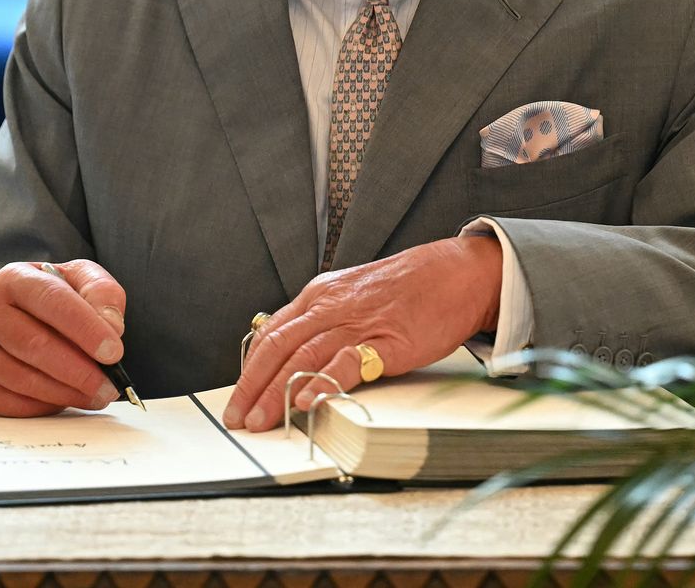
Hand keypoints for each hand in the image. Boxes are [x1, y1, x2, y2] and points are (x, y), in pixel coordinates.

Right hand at [0, 259, 126, 415]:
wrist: (0, 316)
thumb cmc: (46, 300)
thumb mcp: (75, 281)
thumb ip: (101, 293)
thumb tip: (112, 327)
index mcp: (15, 279)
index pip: (52, 300)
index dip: (86, 328)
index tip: (114, 353)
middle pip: (35, 345)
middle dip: (79, 371)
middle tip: (109, 386)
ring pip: (23, 378)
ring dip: (66, 392)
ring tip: (95, 396)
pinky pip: (9, 402)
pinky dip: (42, 406)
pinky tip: (63, 400)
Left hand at [222, 234, 502, 431]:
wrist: (457, 273)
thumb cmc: (409, 288)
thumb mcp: (354, 296)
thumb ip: (325, 322)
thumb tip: (297, 357)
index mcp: (320, 295)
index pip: (270, 334)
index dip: (249, 369)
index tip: (238, 397)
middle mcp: (330, 305)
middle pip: (277, 347)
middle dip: (251, 387)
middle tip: (237, 419)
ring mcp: (357, 322)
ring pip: (302, 357)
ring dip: (276, 393)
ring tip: (261, 421)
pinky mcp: (386, 340)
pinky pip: (346, 362)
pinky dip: (322, 382)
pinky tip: (307, 402)